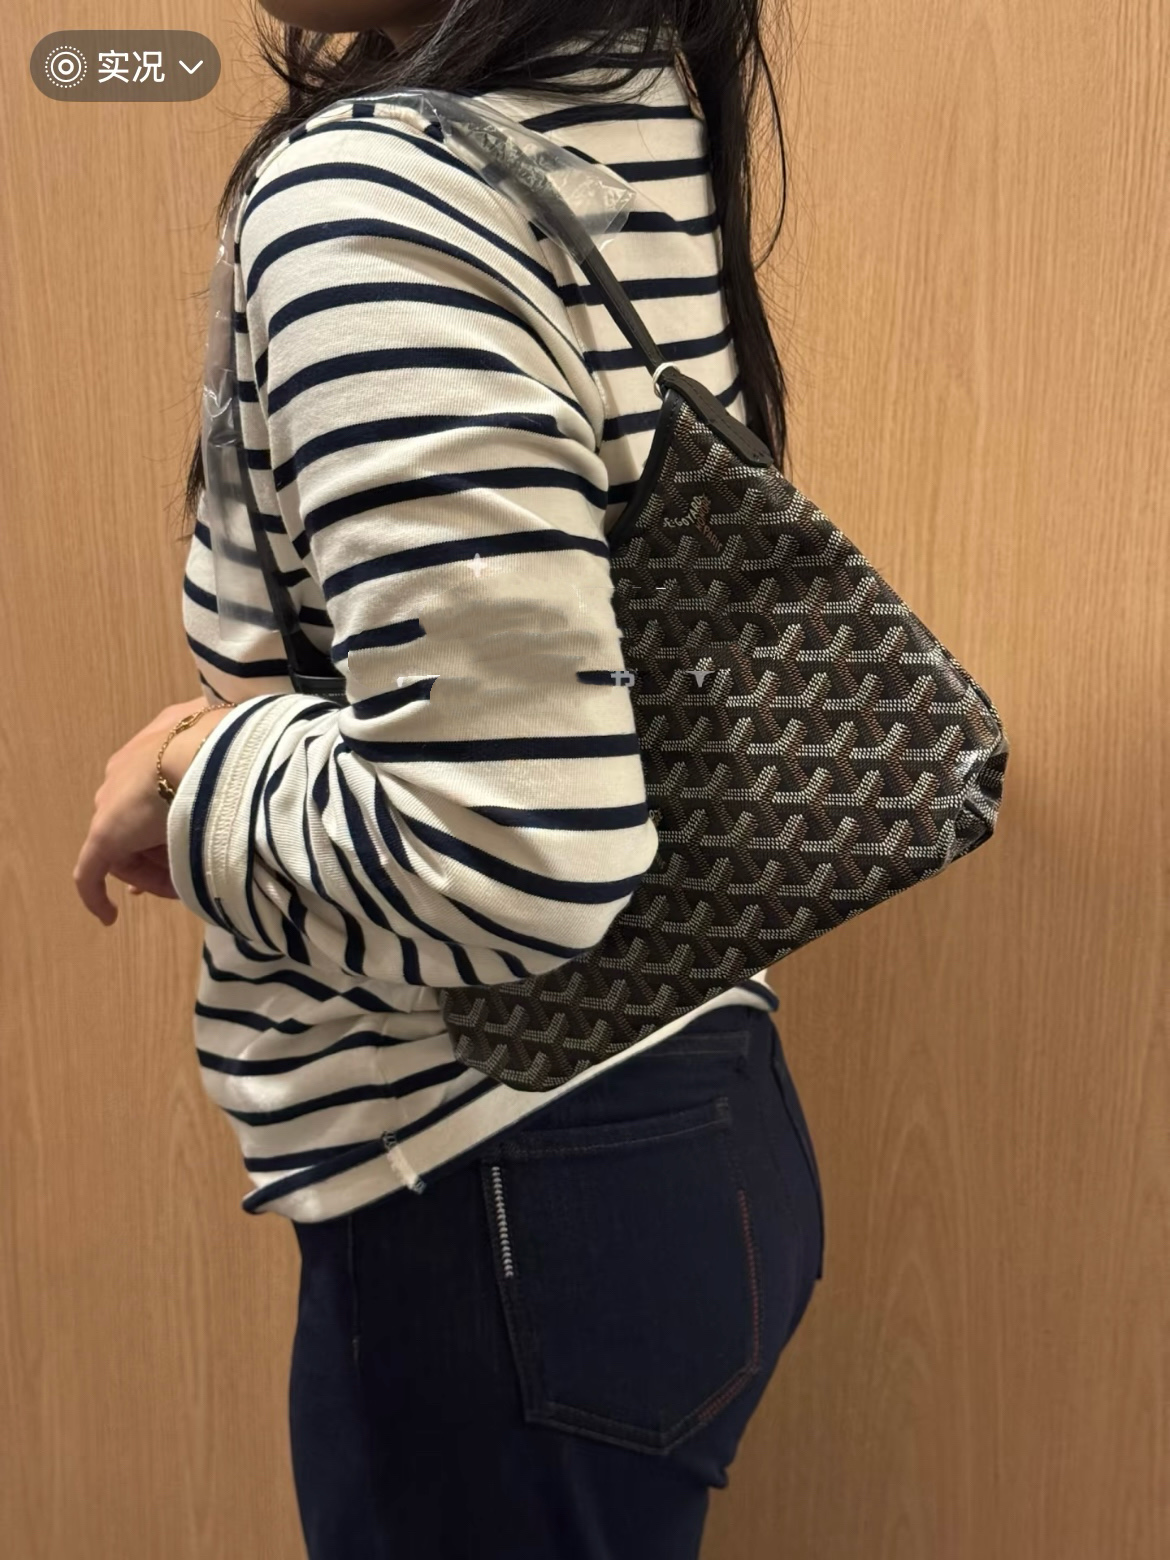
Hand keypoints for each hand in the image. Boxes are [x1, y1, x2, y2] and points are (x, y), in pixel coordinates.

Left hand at [72, 697, 231, 926]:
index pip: (155, 791)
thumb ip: (231, 766)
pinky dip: (97, 896)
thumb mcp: (233, 751)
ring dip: (155, 871)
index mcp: (156, 745)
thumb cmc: (228, 750)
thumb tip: (247, 785)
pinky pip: (91, 874)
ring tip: (185, 888)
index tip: (189, 845)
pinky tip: (110, 915)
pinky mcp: (103, 835)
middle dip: (162, 851)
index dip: (171, 822)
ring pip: (127, 849)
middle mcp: (127, 772)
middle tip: (191, 873)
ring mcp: (112, 804)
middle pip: (140, 823)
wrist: (204, 751)